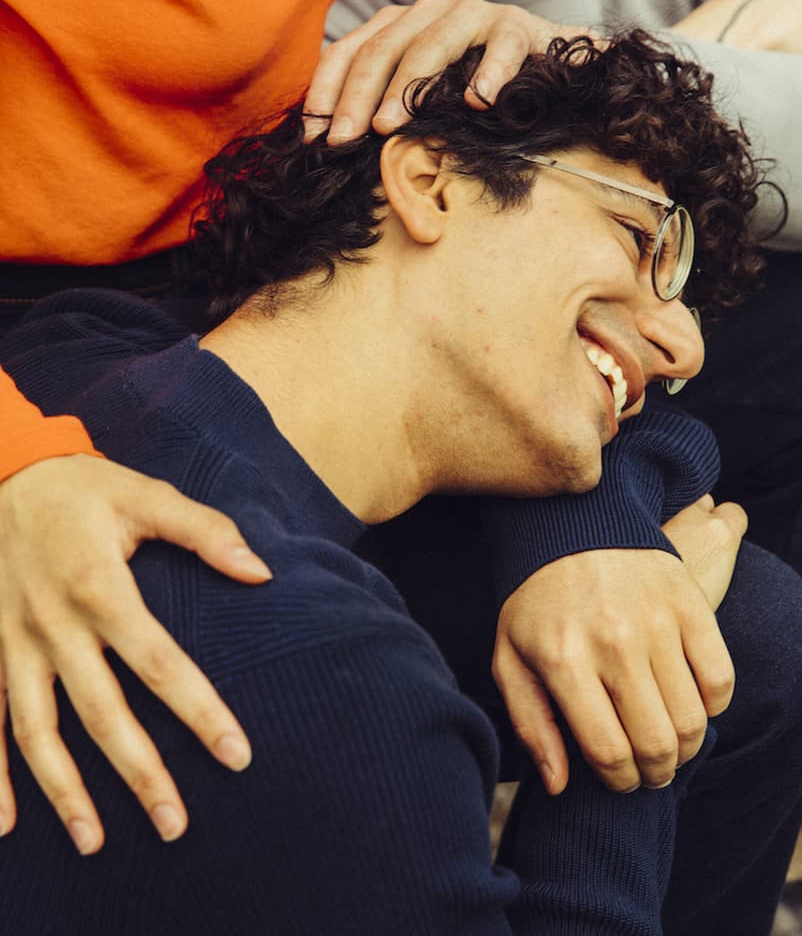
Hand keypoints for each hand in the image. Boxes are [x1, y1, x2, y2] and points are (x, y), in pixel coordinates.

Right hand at [0, 454, 271, 853]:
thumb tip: (261, 571)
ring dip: (65, 791)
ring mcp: (11, 643)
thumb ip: (205, 531)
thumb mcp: (145, 495)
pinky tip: (6, 825)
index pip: (160, 664)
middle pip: (102, 713)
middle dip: (140, 772)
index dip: (200, 712)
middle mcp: (53, 624)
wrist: (1, 473)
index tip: (237, 756)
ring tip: (95, 842)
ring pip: (37, 732)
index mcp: (100, 587)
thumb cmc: (82, 488)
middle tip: (176, 825)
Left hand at [305, 0, 583, 141]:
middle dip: (357, 97)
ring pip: (431, 44)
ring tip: (390, 126)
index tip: (314, 137)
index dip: (326, 92)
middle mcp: (430, 13)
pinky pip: (502, 47)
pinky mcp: (518, 27)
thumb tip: (333, 142)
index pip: (348, 52)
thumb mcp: (420, 96)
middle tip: (344, 141)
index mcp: (398, 26)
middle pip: (382, 50)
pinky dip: (490, 73)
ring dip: (407, 87)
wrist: (547, 67)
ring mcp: (474, 15)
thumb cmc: (473, 88)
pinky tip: (479, 102)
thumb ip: (383, 106)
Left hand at [492, 496, 744, 794]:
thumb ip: (531, 724)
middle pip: (657, 744)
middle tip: (649, 769)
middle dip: (655, 773)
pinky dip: (712, 705)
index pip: (609, 752)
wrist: (570, 527)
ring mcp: (657, 621)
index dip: (620, 781)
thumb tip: (560, 785)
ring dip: (685, 747)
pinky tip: (689, 701)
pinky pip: (721, 679)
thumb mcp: (510, 657)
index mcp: (565, 660)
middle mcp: (614, 642)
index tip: (620, 778)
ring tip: (669, 742)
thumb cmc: (537, 602)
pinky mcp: (689, 603)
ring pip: (694, 720)